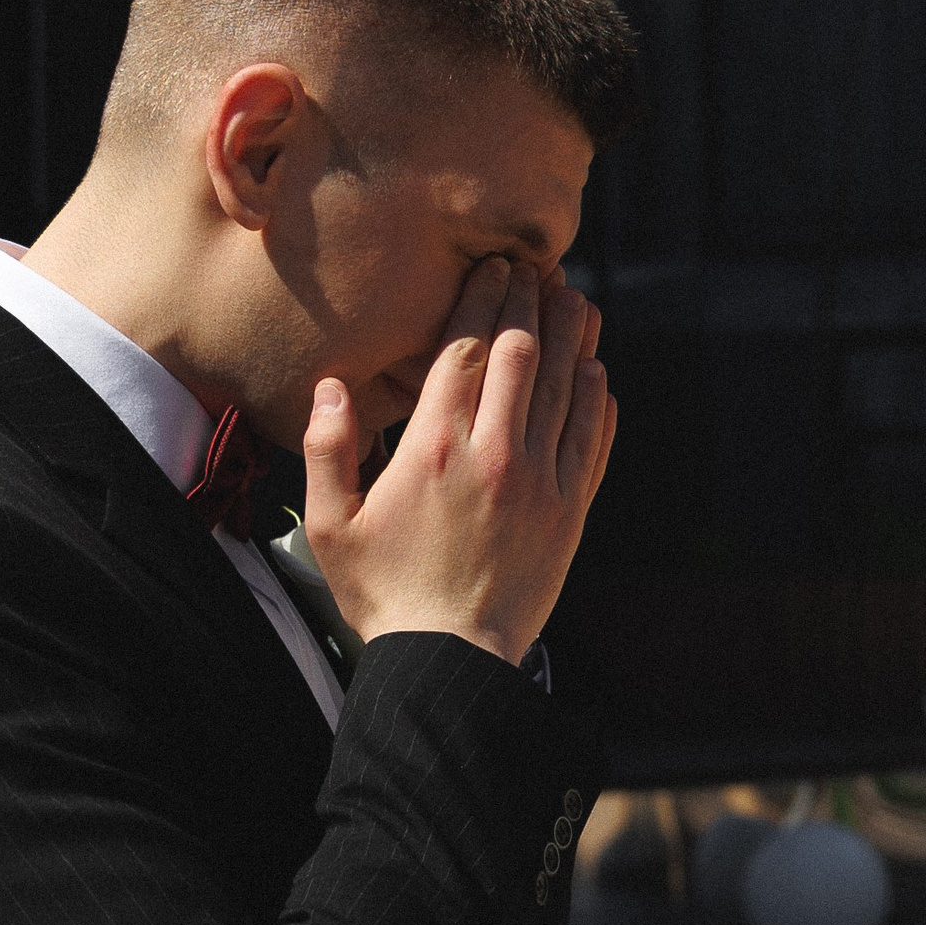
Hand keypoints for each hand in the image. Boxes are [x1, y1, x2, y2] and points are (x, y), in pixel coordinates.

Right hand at [301, 259, 614, 664]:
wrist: (451, 659)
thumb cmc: (384, 593)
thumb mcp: (332, 524)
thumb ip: (328, 448)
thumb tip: (332, 385)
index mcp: (433, 447)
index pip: (466, 348)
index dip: (484, 296)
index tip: (493, 265)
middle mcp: (494, 454)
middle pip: (522, 352)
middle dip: (530, 301)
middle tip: (536, 267)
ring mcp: (541, 481)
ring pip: (567, 386)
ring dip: (572, 336)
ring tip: (576, 298)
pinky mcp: (571, 511)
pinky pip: (593, 439)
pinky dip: (598, 398)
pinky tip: (596, 370)